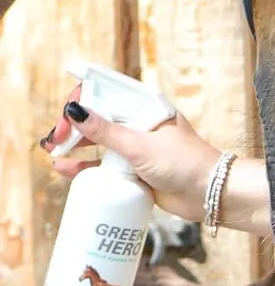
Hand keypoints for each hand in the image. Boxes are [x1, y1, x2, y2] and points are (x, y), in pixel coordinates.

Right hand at [41, 85, 221, 222]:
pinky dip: (84, 166)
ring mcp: (136, 147)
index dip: (83, 99)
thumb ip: (107, 132)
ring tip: (53, 151)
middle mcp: (139, 123)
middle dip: (74, 124)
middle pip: (99, 117)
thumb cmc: (183, 162)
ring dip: (75, 145)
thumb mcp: (141, 146)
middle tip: (55, 140)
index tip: (67, 117)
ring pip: (99, 142)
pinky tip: (64, 168)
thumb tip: (76, 110)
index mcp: (146, 106)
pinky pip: (104, 165)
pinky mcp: (134, 170)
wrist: (209, 193)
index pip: (107, 92)